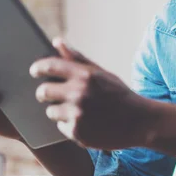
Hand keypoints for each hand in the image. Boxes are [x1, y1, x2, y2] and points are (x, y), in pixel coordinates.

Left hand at [30, 38, 149, 149]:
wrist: (140, 122)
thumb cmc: (119, 95)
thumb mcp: (101, 73)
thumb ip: (77, 58)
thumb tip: (56, 41)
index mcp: (85, 75)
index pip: (49, 66)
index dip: (38, 68)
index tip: (34, 71)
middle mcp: (79, 93)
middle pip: (42, 92)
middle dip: (43, 93)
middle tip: (47, 94)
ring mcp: (77, 115)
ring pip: (50, 112)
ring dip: (57, 111)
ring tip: (74, 110)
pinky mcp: (78, 133)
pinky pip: (60, 127)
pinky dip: (68, 126)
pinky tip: (84, 123)